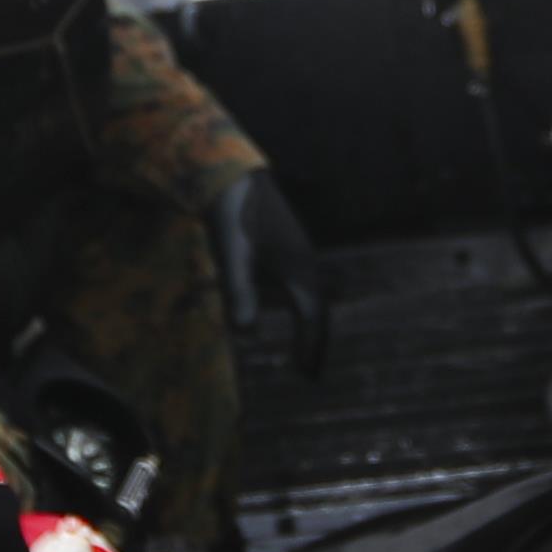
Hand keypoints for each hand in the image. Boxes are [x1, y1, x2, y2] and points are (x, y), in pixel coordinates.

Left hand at [210, 170, 332, 375]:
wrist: (233, 175)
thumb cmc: (233, 215)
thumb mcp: (233, 255)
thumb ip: (239, 292)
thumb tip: (246, 334)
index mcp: (299, 268)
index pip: (312, 315)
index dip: (310, 346)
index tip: (306, 375)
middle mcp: (306, 262)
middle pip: (319, 310)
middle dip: (317, 343)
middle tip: (311, 375)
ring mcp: (298, 254)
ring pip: (312, 298)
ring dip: (311, 327)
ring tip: (305, 352)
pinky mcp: (287, 248)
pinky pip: (302, 287)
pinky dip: (301, 309)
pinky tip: (288, 313)